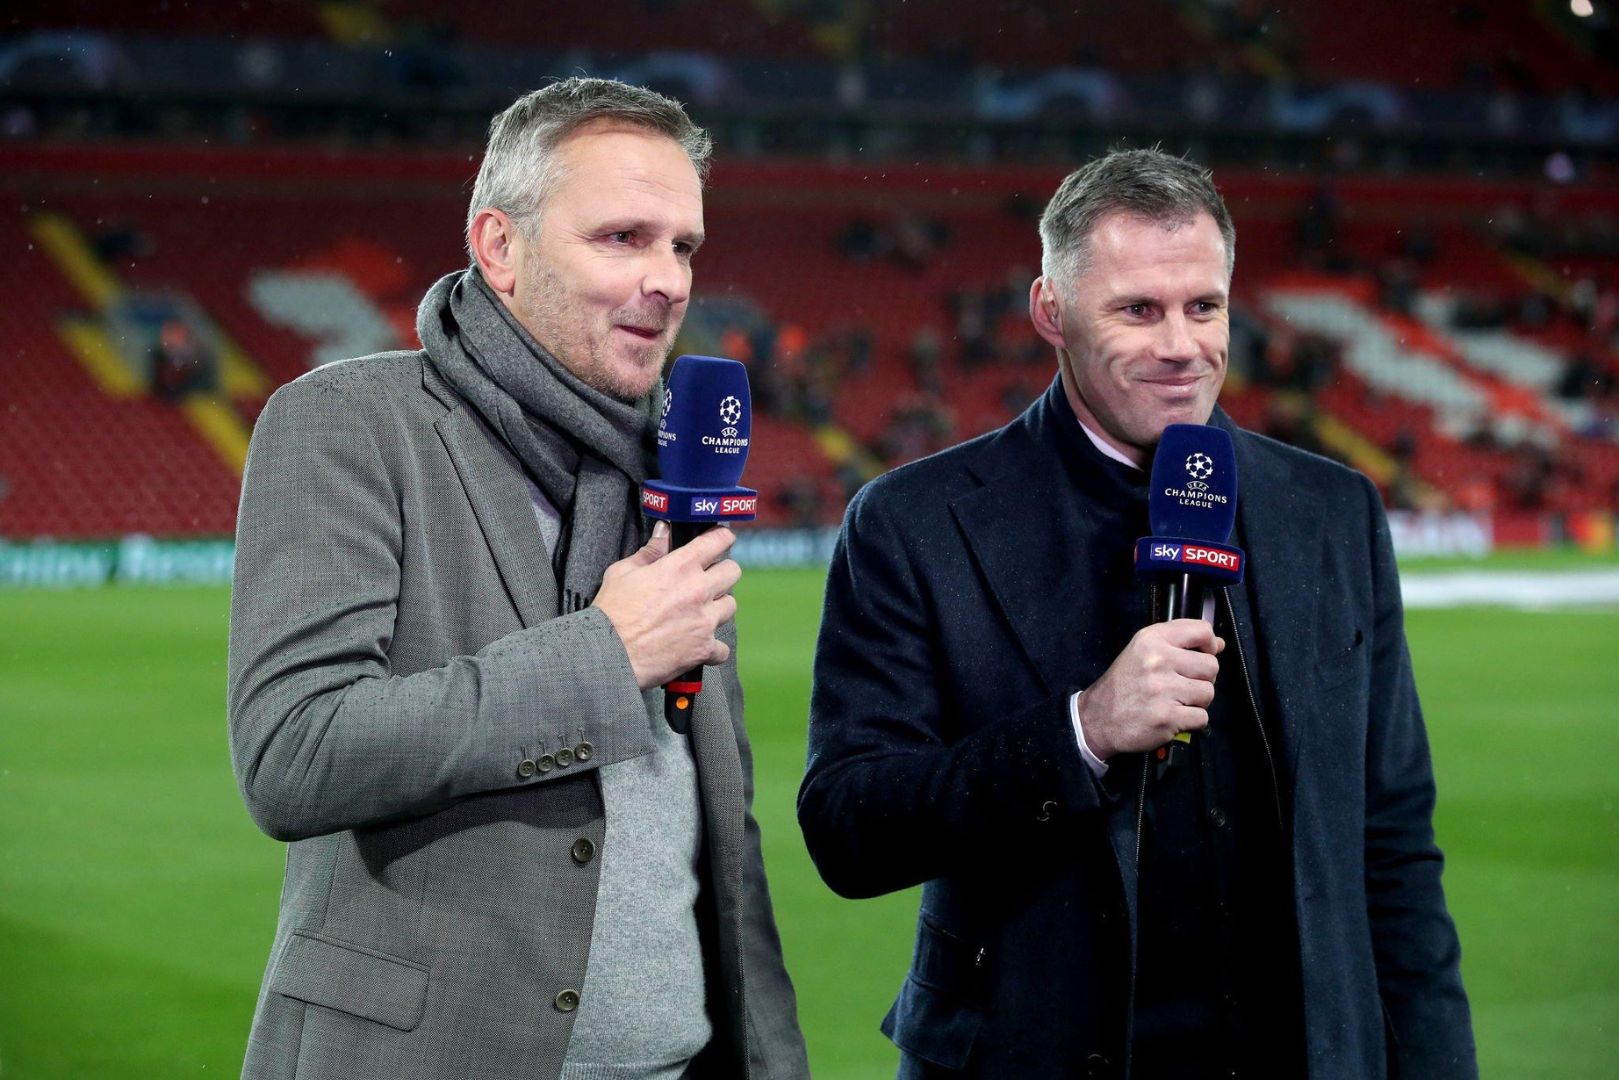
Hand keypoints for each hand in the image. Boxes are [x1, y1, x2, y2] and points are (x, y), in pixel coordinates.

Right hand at [593, 522, 740, 689]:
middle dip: (723, 572)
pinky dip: (712, 648)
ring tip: (700, 613)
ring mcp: (704, 621)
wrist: (608, 653)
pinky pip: (722, 648)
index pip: (717, 541)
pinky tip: (697, 645)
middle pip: (733, 572)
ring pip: (730, 607)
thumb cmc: (612, 612)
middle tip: (709, 579)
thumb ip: (649, 552)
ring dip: (718, 608)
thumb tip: (663, 532)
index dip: (721, 537)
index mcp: (680, 567)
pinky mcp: (704, 648)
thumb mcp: (623, 572)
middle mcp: (698, 591)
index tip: (721, 540)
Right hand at [1078, 619, 1224, 760]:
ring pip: (1208, 693)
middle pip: (1211, 666)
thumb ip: (1179, 643)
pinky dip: (1191, 721)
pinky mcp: (1167, 717)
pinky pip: (1202, 717)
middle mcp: (1158, 660)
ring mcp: (1163, 690)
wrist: (1098, 718)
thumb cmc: (1124, 684)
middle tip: (1182, 685)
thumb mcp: (1143, 651)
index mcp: (1152, 640)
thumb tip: (1218, 644)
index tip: (1201, 655)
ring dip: (1197, 702)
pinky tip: (1173, 717)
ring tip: (1176, 702)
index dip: (1209, 645)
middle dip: (1202, 678)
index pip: (1202, 631)